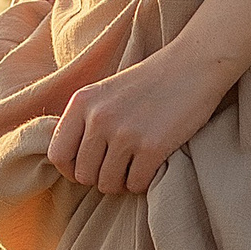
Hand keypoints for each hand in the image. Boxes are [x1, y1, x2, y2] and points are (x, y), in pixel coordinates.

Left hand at [47, 41, 230, 195]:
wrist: (193, 65)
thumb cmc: (150, 82)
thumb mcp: (106, 92)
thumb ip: (85, 120)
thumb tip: (70, 162)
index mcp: (82, 102)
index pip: (57, 155)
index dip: (71, 169)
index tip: (89, 168)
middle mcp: (99, 118)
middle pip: (83, 175)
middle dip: (101, 177)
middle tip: (120, 167)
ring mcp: (125, 133)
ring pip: (108, 184)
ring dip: (122, 182)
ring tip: (135, 166)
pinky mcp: (152, 147)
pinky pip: (135, 184)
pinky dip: (143, 182)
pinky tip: (152, 165)